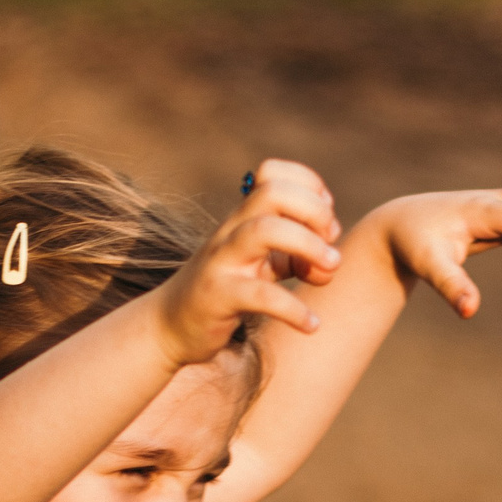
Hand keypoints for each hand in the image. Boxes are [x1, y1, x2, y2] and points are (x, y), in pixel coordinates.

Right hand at [149, 159, 342, 366]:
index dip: (308, 185)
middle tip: (332, 242)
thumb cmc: (223, 291)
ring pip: (263, 230)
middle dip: (313, 210)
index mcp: (242, 218)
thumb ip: (295, 254)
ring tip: (329, 270)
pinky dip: (293, 309)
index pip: (272, 173)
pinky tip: (312, 325)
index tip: (326, 220)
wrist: (169, 327)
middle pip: (272, 193)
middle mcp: (230, 231)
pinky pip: (260, 295)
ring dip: (307, 245)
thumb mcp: (259, 265)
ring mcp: (222, 261)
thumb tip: (332, 259)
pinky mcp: (217, 296)